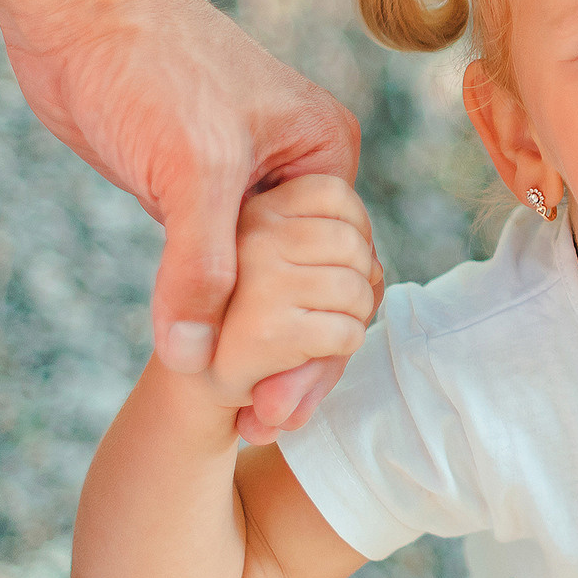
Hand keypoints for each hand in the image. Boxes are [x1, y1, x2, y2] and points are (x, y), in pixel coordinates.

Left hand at [0, 0, 378, 434]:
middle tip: (259, 427)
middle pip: (307, 290)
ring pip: (257, 285)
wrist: (76, 3)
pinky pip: (211, 271)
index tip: (279, 411)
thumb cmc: (151, 65)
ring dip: (248, 344)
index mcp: (324, 157)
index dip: (316, 349)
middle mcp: (293, 174)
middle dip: (290, 359)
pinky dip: (208, 317)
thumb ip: (199, 268)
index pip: (340, 276)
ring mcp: (239, 184)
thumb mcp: (190, 171)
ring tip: (236, 414)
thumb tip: (194, 361)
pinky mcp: (184, 192)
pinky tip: (196, 364)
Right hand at [200, 175, 377, 444]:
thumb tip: (376, 266)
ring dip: (354, 316)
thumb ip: (325, 241)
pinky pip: (346, 331)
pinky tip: (315, 351)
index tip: (338, 263)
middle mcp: (251, 238)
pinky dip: (344, 346)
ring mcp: (259, 282)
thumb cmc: (252, 318)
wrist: (200, 383)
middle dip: (359, 279)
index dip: (354, 231)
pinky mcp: (268, 330)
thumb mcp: (281, 262)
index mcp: (252, 210)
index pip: (334, 194)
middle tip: (333, 305)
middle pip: (352, 242)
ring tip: (322, 329)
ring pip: (355, 288)